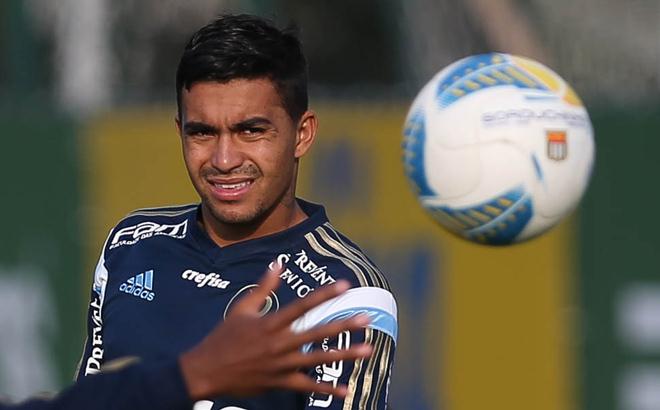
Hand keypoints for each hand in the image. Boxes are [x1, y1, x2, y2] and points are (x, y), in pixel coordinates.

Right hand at [179, 268, 371, 399]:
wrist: (206, 371)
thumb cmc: (223, 337)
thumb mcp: (241, 309)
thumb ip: (263, 288)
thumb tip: (278, 264)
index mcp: (270, 323)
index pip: (302, 306)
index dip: (324, 294)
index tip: (344, 285)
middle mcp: (279, 343)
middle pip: (317, 333)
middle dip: (343, 325)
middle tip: (366, 319)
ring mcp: (281, 365)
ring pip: (318, 360)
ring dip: (344, 355)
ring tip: (368, 350)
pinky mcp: (279, 382)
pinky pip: (307, 386)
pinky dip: (326, 389)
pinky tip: (345, 390)